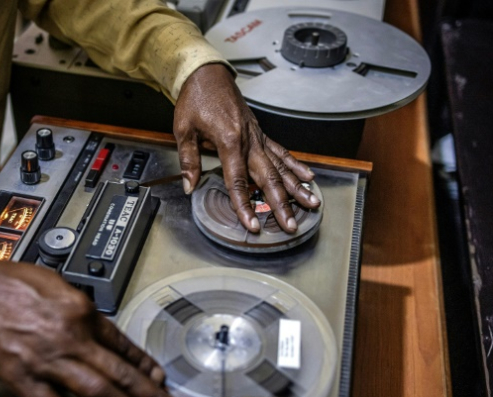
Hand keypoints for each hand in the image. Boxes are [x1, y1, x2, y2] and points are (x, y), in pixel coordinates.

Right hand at [0, 251, 184, 396]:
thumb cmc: (9, 281)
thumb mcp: (56, 283)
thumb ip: (80, 309)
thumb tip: (99, 330)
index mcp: (80, 311)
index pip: (122, 343)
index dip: (144, 363)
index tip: (157, 376)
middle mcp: (70, 337)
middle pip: (121, 373)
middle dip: (151, 395)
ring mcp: (47, 360)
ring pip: (97, 392)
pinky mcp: (22, 376)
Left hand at [173, 63, 320, 232]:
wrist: (207, 74)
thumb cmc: (195, 98)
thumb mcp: (183, 129)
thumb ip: (189, 160)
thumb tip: (189, 186)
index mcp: (229, 140)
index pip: (238, 181)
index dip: (244, 204)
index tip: (251, 224)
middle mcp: (249, 140)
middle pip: (267, 178)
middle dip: (280, 204)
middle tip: (290, 224)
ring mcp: (257, 136)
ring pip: (280, 166)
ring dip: (296, 187)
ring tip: (311, 203)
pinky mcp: (260, 132)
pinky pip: (281, 152)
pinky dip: (295, 165)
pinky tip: (308, 177)